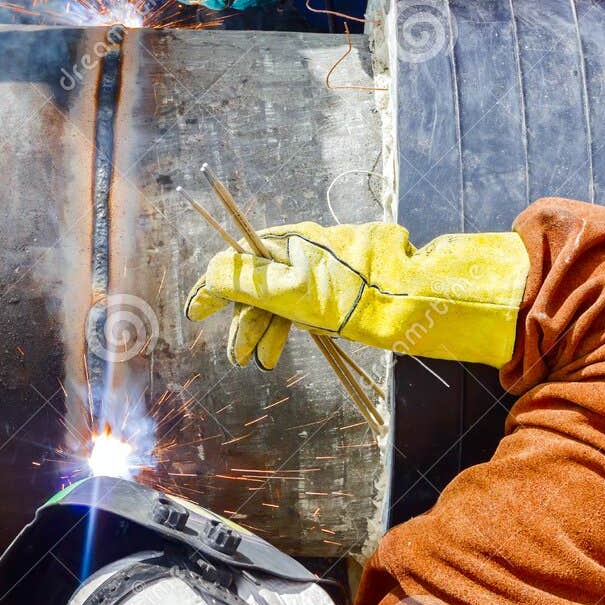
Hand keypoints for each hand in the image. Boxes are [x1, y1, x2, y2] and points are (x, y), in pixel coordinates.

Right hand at [185, 221, 529, 368]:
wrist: (408, 297)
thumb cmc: (346, 294)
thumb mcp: (288, 289)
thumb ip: (244, 280)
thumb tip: (208, 274)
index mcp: (285, 243)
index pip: (236, 261)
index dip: (213, 288)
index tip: (196, 314)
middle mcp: (300, 251)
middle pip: (257, 285)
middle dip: (244, 321)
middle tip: (239, 358)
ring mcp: (319, 270)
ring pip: (279, 300)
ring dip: (264, 330)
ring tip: (263, 361)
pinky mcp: (337, 289)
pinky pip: (300, 306)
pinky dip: (287, 328)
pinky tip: (285, 347)